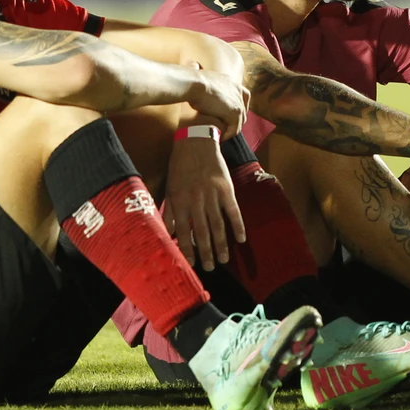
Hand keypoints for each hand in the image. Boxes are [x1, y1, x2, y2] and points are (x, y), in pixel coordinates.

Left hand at [161, 136, 244, 270]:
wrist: (196, 142)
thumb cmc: (180, 167)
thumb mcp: (170, 189)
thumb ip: (169, 212)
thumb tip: (168, 235)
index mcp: (179, 201)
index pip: (183, 232)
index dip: (187, 250)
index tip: (191, 265)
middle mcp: (196, 200)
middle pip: (202, 231)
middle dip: (206, 252)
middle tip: (210, 268)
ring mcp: (212, 194)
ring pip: (218, 224)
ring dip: (221, 244)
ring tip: (223, 260)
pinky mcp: (226, 188)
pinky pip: (233, 210)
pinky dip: (238, 225)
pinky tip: (241, 239)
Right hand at [185, 69, 248, 137]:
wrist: (194, 84)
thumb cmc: (191, 83)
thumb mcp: (202, 82)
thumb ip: (206, 86)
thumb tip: (194, 76)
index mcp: (230, 82)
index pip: (242, 95)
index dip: (238, 105)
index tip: (229, 113)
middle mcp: (237, 90)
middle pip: (243, 109)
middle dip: (236, 119)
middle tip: (226, 127)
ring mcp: (238, 102)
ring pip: (240, 120)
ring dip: (232, 128)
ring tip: (223, 134)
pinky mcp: (235, 112)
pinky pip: (235, 128)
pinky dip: (229, 134)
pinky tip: (221, 137)